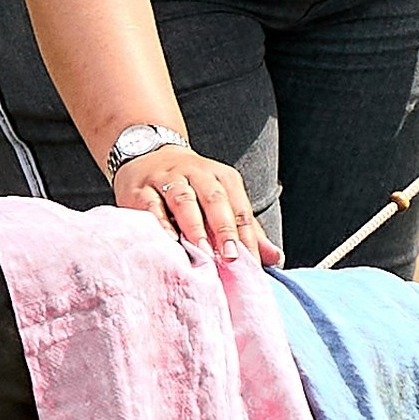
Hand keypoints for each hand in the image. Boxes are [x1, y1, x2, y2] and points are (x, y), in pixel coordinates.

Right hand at [111, 145, 282, 264]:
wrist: (148, 154)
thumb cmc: (192, 188)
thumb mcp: (222, 200)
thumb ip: (247, 230)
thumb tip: (276, 257)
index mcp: (222, 177)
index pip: (240, 208)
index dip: (247, 237)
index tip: (252, 264)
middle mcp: (197, 173)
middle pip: (215, 199)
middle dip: (224, 228)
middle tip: (230, 257)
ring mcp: (168, 178)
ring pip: (184, 199)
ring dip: (194, 226)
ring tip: (203, 250)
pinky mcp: (142, 189)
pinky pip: (153, 205)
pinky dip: (161, 222)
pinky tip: (168, 239)